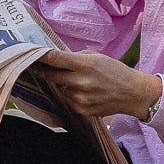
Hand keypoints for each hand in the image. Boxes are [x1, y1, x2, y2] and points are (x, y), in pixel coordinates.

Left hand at [41, 49, 161, 121]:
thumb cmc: (114, 71)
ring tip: (80, 81)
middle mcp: (81, 82)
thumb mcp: (97, 57)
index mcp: (85, 64)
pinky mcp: (82, 109)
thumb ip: (76, 57)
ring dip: (64, 83)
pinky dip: (72, 94)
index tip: (30, 54)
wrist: (132, 93)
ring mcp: (80, 98)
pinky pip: (68, 99)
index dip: (41, 56)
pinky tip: (86, 92)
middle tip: (36, 66)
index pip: (55, 59)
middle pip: (51, 75)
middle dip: (44, 70)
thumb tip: (56, 59)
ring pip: (60, 88)